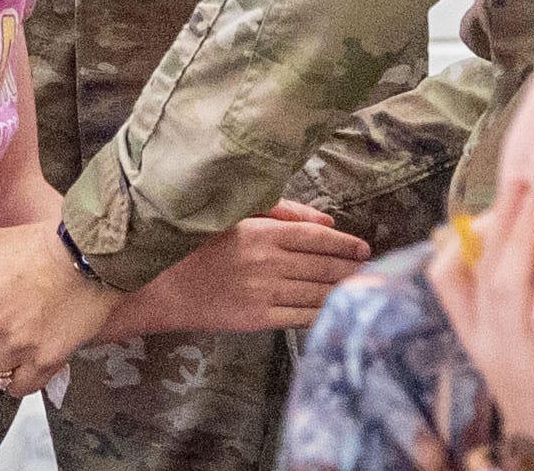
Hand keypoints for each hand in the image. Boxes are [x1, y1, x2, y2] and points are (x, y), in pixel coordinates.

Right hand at [119, 201, 370, 335]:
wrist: (163, 288)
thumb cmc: (200, 247)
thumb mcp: (237, 218)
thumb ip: (283, 213)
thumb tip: (327, 220)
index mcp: (261, 232)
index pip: (316, 237)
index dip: (344, 242)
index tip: (363, 246)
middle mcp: (265, 262)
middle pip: (321, 265)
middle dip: (349, 268)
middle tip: (371, 268)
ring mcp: (261, 293)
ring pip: (314, 292)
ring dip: (341, 290)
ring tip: (360, 288)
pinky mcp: (255, 319)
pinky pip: (298, 317)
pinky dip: (320, 314)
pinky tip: (335, 311)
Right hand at [425, 187, 533, 468]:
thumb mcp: (527, 356)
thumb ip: (523, 314)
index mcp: (479, 342)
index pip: (445, 282)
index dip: (458, 240)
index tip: (482, 209)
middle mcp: (490, 346)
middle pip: (480, 269)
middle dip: (499, 219)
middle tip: (519, 176)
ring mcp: (517, 356)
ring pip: (506, 284)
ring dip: (523, 235)